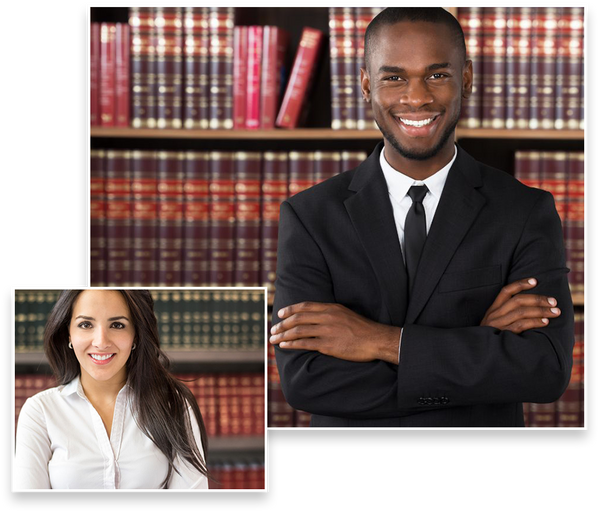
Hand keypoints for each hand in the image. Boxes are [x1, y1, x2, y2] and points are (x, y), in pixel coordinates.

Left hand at [270, 302, 401, 363]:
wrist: (375, 340)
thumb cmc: (362, 328)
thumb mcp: (345, 314)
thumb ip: (330, 314)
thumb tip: (316, 317)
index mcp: (331, 308)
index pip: (305, 306)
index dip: (290, 309)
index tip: (280, 313)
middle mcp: (327, 317)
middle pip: (298, 318)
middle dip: (282, 324)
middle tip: (273, 329)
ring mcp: (326, 331)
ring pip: (298, 331)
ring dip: (283, 335)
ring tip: (273, 339)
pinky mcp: (328, 345)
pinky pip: (305, 344)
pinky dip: (291, 344)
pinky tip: (284, 345)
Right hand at [480, 278, 560, 333]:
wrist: (480, 353)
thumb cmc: (492, 336)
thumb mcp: (494, 322)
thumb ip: (506, 314)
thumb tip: (530, 305)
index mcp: (493, 309)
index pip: (506, 291)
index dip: (520, 284)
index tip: (535, 281)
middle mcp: (494, 314)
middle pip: (518, 301)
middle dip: (538, 299)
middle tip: (553, 301)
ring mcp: (498, 324)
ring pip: (521, 312)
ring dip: (541, 311)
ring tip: (555, 312)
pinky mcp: (503, 334)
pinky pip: (521, 325)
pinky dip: (534, 322)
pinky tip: (545, 322)